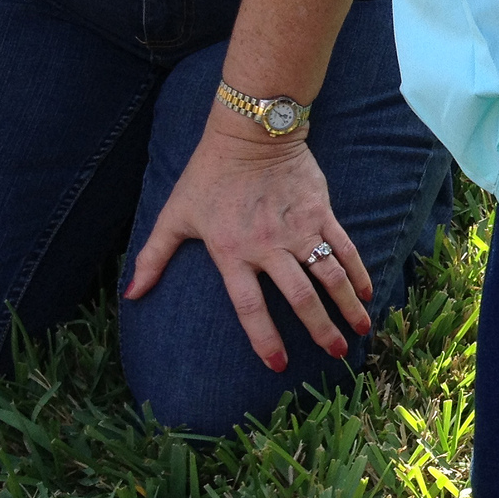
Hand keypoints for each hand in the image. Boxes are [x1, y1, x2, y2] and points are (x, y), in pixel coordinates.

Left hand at [124, 109, 373, 371]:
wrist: (250, 133)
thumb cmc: (208, 175)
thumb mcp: (175, 215)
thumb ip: (152, 257)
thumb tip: (130, 294)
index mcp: (232, 252)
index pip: (250, 306)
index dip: (264, 338)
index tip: (278, 364)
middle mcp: (269, 246)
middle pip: (300, 297)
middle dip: (321, 330)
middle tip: (336, 355)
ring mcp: (299, 229)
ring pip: (329, 275)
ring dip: (348, 306)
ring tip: (360, 330)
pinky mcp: (321, 213)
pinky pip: (345, 248)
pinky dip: (359, 272)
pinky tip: (368, 293)